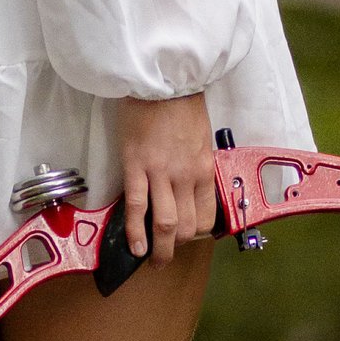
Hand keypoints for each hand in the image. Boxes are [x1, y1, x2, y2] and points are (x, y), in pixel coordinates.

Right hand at [113, 92, 215, 263]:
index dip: (194, 235)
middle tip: (165, 255)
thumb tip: (188, 189)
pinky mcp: (136, 166)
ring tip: (150, 259)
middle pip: (184, 226)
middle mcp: (186, 177)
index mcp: (204, 170)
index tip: (184, 238)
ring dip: (158, 249)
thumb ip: (195, 167)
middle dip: (175, 247)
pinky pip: (136, 207)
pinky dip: (135, 231)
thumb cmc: (181, 106)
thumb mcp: (200, 140)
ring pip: (163, 224)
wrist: (161, 81)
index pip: (205, 218)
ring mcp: (161, 174)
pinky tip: (134, 247)